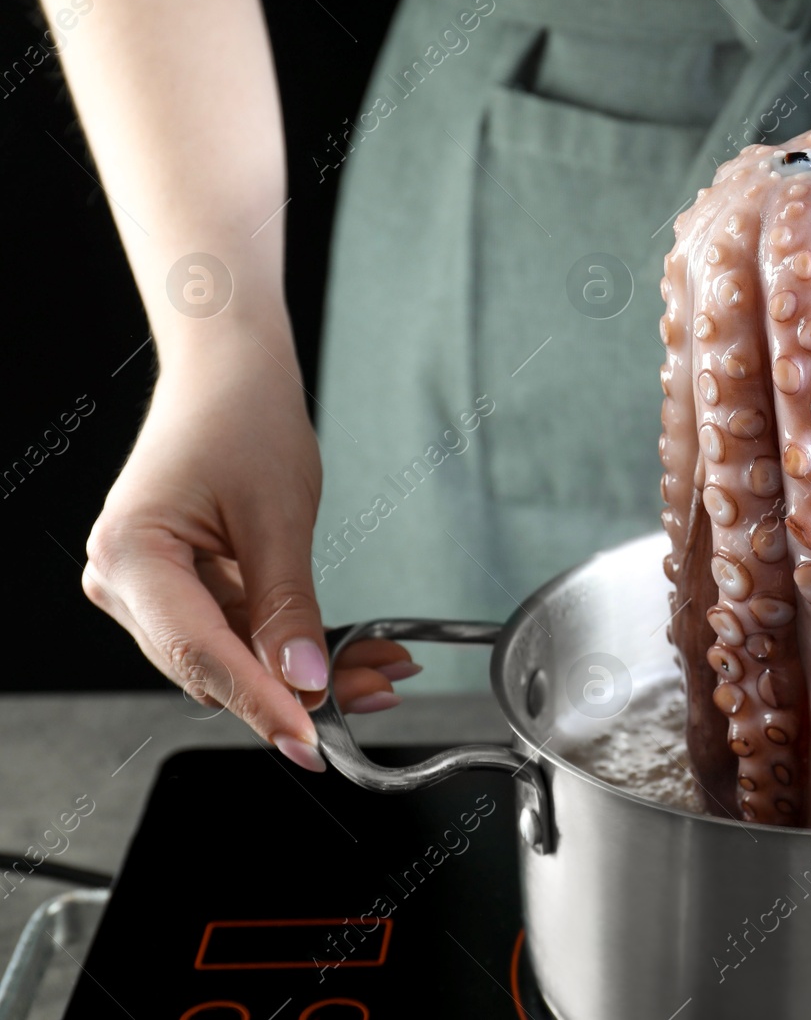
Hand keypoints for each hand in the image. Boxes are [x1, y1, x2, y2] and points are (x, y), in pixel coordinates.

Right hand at [83, 344, 414, 770]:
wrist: (228, 373)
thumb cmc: (241, 419)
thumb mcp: (277, 516)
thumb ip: (287, 605)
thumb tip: (304, 680)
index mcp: (131, 558)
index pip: (201, 655)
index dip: (263, 704)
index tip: (312, 742)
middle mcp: (124, 582)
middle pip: (215, 666)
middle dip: (298, 688)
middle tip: (378, 694)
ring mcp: (149, 589)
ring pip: (233, 657)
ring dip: (306, 671)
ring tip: (382, 671)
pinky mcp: (180, 588)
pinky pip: (239, 633)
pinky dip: (294, 644)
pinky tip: (351, 653)